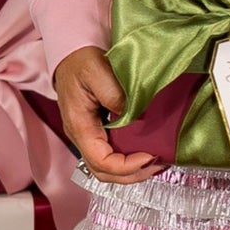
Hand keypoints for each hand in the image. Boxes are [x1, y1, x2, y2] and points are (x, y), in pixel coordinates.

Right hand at [54, 47, 161, 183]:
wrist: (71, 54)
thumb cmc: (81, 61)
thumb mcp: (97, 71)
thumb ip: (114, 95)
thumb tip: (134, 116)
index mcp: (80, 126)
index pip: (101, 162)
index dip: (127, 166)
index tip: (150, 156)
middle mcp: (83, 137)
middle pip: (104, 173)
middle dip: (132, 175)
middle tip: (158, 164)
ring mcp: (89, 137)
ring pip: (108, 169)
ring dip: (132, 171)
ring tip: (156, 162)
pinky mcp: (97, 133)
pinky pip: (111, 156)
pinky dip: (129, 160)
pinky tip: (146, 152)